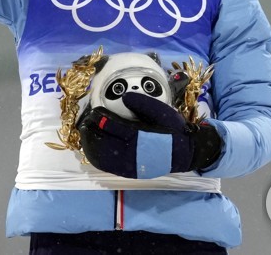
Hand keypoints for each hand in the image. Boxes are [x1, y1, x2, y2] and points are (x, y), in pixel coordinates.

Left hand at [77, 92, 222, 178]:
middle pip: (102, 143)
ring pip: (101, 157)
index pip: (113, 127)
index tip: (94, 110)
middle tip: (86, 121)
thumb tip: (124, 97)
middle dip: (90, 131)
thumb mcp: (163, 112)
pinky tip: (91, 147)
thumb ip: (143, 103)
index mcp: (141, 136)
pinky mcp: (128, 172)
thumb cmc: (173, 130)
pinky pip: (106, 166)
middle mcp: (132, 154)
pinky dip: (95, 156)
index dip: (100, 118)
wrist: (184, 153)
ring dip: (89, 144)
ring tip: (85, 132)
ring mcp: (129, 166)